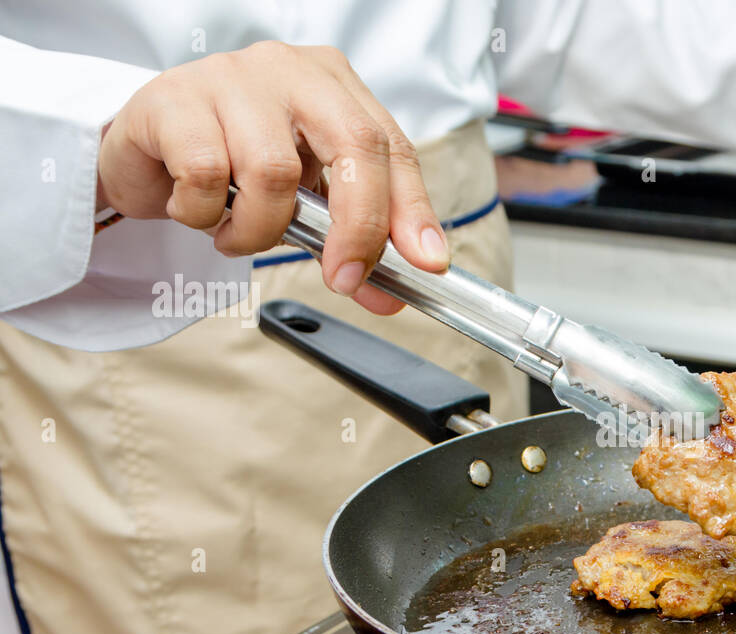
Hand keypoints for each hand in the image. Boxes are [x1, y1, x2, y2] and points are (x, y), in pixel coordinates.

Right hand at [97, 42, 446, 314]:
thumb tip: (389, 294)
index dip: (413, 210)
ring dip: (258, 229)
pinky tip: (197, 208)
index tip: (427, 263)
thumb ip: (348, 244)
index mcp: (334, 86)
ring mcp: (232, 76)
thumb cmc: (231, 167)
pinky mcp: (175, 98)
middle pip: (354, 146)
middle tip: (343, 277)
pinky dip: (205, 213)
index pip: (392, 147)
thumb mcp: (302, 205)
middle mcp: (291, 70)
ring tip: (237, 233)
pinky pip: (207, 176)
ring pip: (273, 172)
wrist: (141, 150)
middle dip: (358, 227)